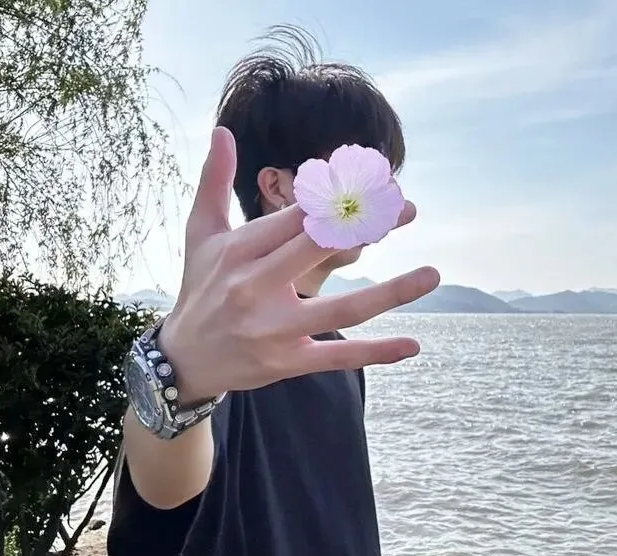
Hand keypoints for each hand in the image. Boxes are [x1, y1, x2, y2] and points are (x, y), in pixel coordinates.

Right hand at [159, 127, 439, 403]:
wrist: (184, 360)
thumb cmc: (198, 288)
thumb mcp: (200, 233)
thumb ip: (213, 181)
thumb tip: (223, 131)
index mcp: (240, 250)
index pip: (297, 216)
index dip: (337, 195)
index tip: (373, 178)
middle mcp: (256, 288)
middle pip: (321, 251)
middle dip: (367, 226)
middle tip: (406, 208)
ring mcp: (274, 329)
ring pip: (341, 309)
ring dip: (391, 292)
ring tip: (432, 274)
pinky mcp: (287, 362)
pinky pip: (337, 357)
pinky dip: (375, 353)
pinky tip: (412, 345)